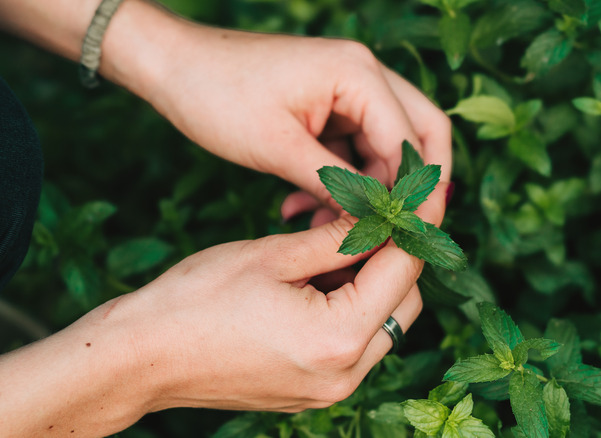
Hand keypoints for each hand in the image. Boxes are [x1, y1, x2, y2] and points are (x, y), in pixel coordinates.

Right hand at [0, 185, 446, 436]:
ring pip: (383, 326)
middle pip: (403, 305)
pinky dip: (349, 311)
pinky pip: (354, 347)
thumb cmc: (196, 300)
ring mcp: (329, 390)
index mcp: (338, 338)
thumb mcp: (274, 255)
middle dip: (394, 259)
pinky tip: (317, 281)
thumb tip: (380, 215)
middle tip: (367, 220)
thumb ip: (339, 237)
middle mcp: (344, 374)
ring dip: (371, 285)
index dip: (413, 228)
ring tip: (331, 250)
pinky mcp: (313, 392)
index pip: (403, 272)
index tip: (415, 198)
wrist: (141, 357)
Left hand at [112, 13, 451, 218]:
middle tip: (397, 232)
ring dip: (367, 189)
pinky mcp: (329, 105)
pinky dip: (341, 180)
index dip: (414, 193)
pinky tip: (305, 207)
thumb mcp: (278, 148)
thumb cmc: (217, 95)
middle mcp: (364, 75)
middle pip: (419, 134)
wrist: (172, 66)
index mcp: (358, 74)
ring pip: (385, 147)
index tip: (407, 237)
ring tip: (324, 224)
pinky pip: (354, 147)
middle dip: (409, 187)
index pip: (411, 140)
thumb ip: (336, 185)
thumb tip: (375, 222)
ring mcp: (348, 89)